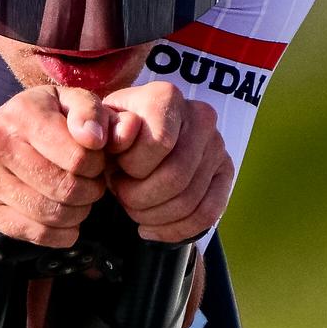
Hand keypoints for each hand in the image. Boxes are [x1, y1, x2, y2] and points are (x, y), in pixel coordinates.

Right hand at [0, 87, 108, 248]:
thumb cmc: (43, 123)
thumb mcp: (70, 104)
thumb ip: (90, 113)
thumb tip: (95, 138)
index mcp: (21, 113)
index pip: (78, 158)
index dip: (97, 165)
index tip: (95, 161)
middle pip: (66, 188)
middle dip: (90, 191)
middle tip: (91, 185)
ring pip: (53, 214)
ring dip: (78, 213)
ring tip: (78, 199)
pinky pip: (37, 233)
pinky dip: (62, 233)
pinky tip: (65, 221)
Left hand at [98, 82, 233, 243]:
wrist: (136, 145)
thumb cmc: (115, 138)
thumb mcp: (101, 130)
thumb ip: (105, 128)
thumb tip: (125, 132)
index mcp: (167, 97)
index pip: (160, 142)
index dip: (132, 167)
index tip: (116, 169)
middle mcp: (201, 116)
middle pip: (176, 177)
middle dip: (141, 198)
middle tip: (123, 197)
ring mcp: (218, 146)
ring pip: (190, 201)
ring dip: (154, 216)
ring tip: (135, 210)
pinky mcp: (225, 173)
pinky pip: (207, 214)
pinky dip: (176, 230)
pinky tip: (152, 228)